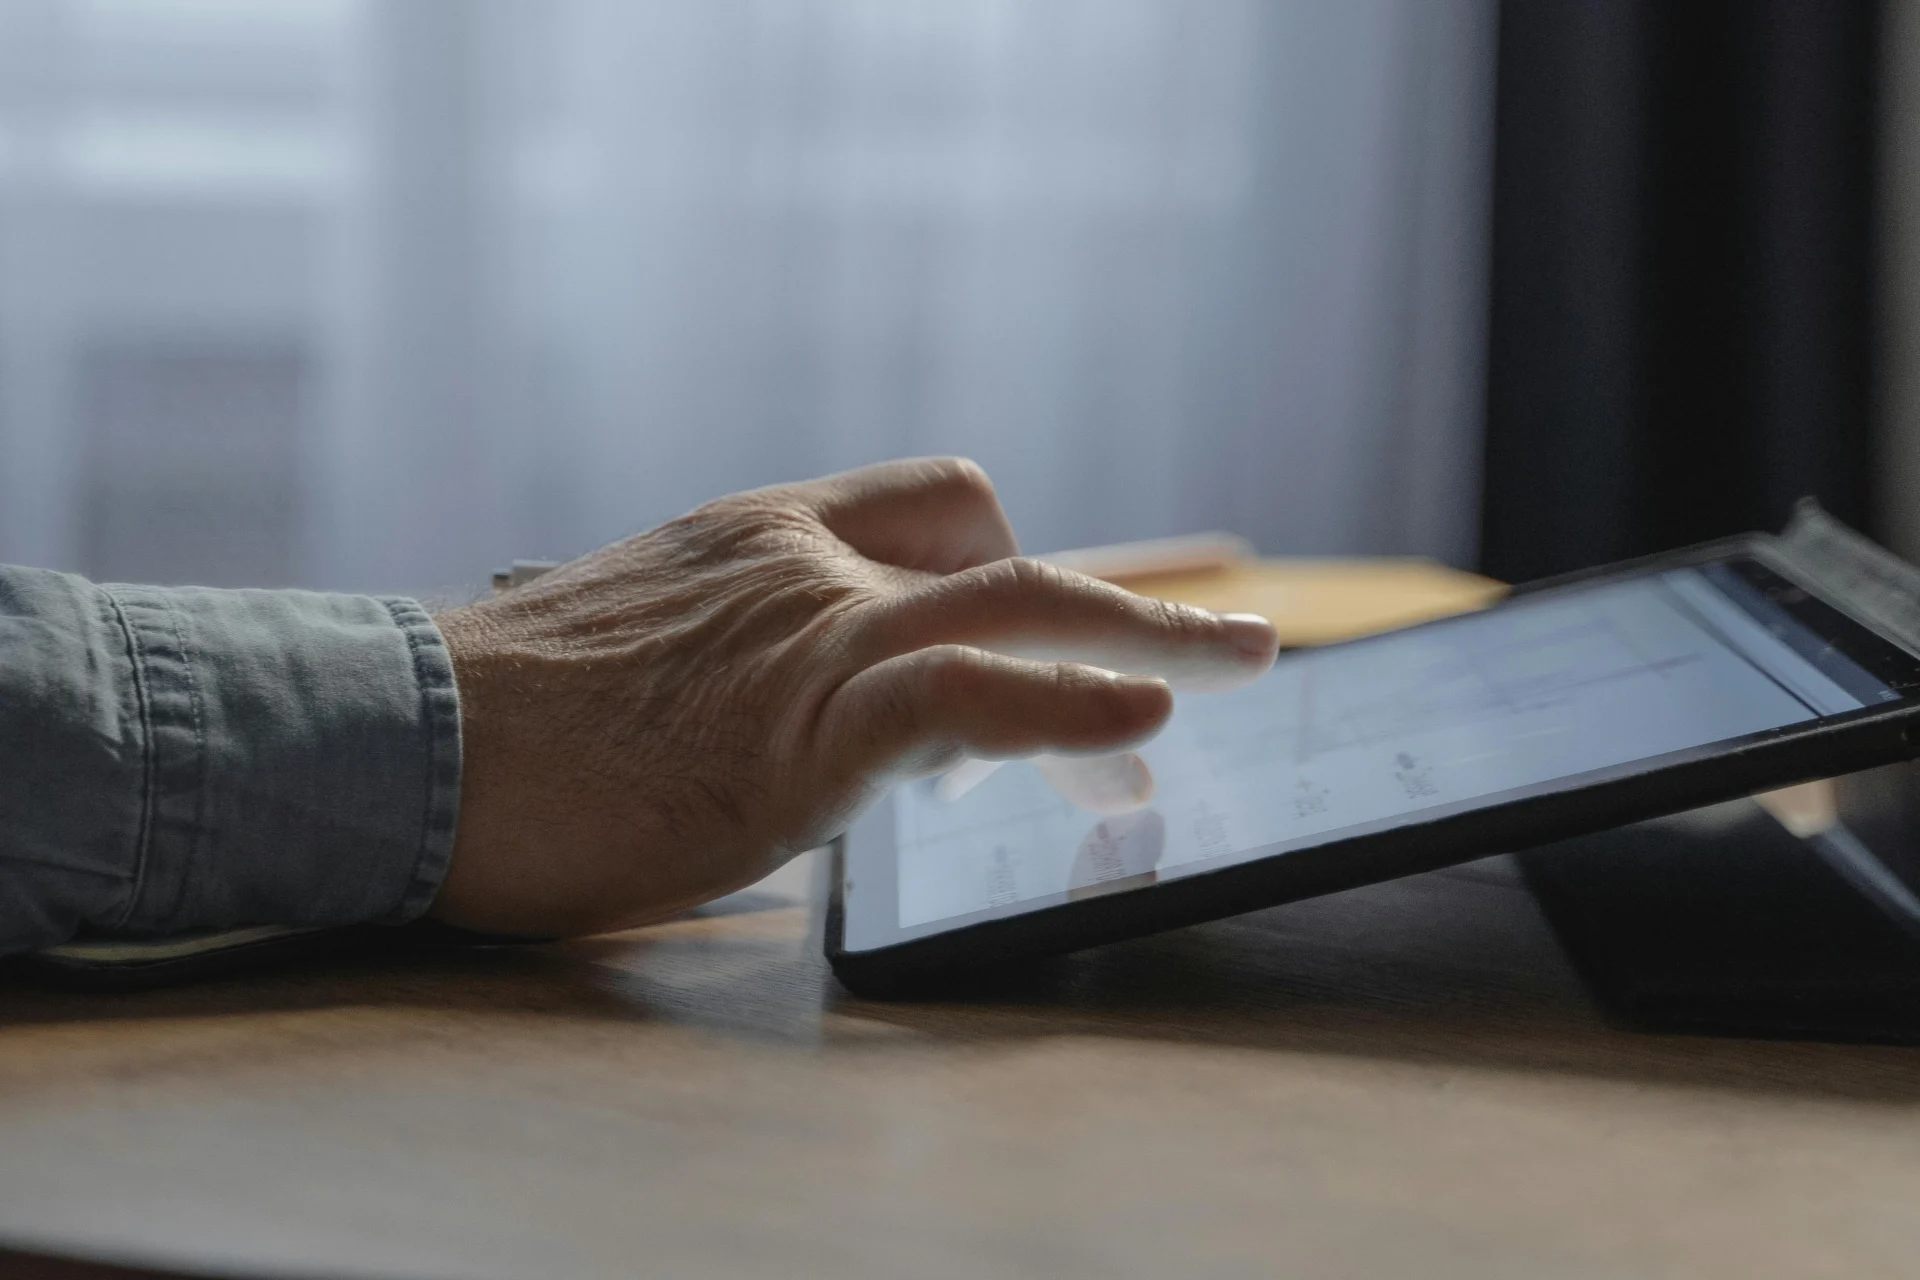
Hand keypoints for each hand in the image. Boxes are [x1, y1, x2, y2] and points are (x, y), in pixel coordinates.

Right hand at [428, 458, 1278, 937]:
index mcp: (763, 539)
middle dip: (1133, 587)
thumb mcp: (635, 648)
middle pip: (1003, 542)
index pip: (935, 503)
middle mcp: (801, 565)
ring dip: (1152, 631)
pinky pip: (964, 693)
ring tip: (1244, 661)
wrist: (395, 741)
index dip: (1021, 553)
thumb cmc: (501, 720)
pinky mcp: (796, 730)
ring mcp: (806, 639)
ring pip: (1015, 602)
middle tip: (1237, 624)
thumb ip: (733, 659)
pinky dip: (1065, 703)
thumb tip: (781, 729)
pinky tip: (1145, 720)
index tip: (1071, 605)